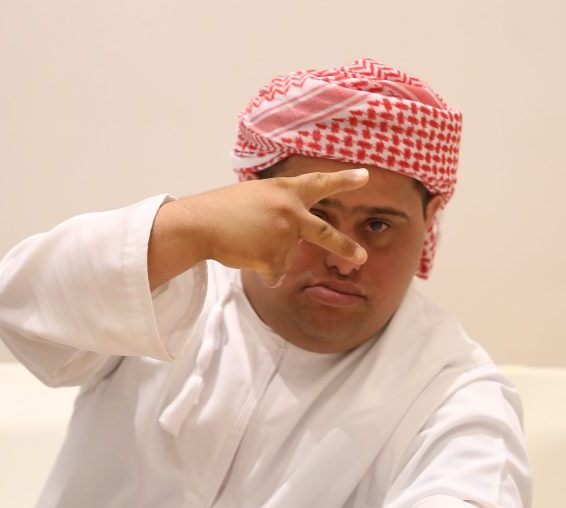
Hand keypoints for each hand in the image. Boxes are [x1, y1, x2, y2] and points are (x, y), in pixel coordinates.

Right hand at [148, 169, 369, 288]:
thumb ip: (283, 208)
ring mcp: (284, 235)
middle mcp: (290, 211)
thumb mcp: (258, 196)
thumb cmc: (225, 209)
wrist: (200, 224)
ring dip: (271, 256)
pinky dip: (264, 271)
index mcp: (286, 191)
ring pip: (289, 258)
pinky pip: (276, 273)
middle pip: (325, 234)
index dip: (344, 180)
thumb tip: (298, 240)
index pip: (320, 184)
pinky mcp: (274, 257)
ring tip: (249, 242)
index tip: (365, 176)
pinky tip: (247, 256)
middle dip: (346, 247)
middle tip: (363, 258)